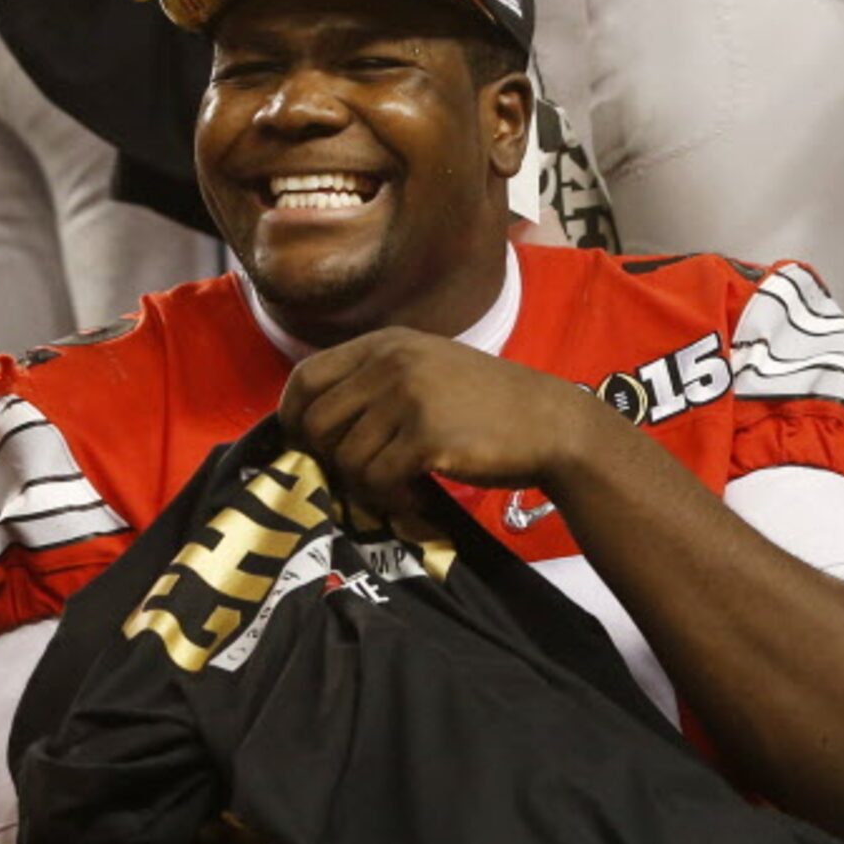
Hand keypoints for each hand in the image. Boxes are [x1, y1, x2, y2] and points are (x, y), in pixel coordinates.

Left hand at [278, 329, 622, 516]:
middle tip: (363, 476)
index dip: (293, 417)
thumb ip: (375, 383)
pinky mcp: (426, 436)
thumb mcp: (427, 370)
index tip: (305, 446)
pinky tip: (417, 498)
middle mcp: (391, 362)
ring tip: (401, 488)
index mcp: (386, 343)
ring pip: (345, 458)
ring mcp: (407, 397)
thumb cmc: (488, 406)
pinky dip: (391, 500)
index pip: (305, 377)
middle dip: (330, 460)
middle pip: (316, 423)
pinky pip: (376, 480)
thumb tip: (311, 425)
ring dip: (367, 486)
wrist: (551, 424)